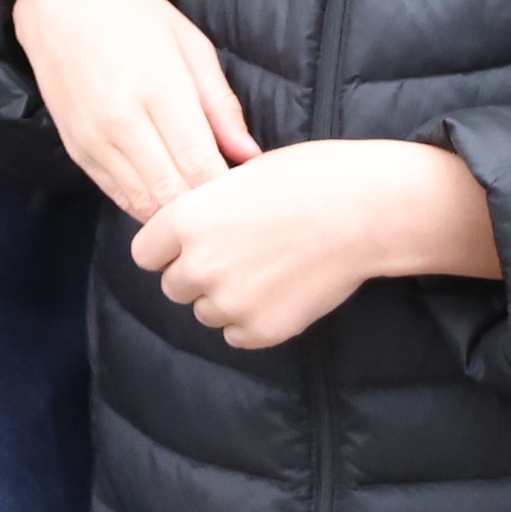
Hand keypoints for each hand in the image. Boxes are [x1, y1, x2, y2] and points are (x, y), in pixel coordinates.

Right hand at [14, 0, 253, 220]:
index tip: (249, 193)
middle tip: (231, 208)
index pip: (199, 163)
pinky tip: (168, 199)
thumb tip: (250, 155)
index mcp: (159, 86)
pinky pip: (118, 196)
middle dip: (205, 210)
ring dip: (176, 214)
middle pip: (172, 192)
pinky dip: (147, 206)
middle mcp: (122, 119)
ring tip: (204, 209)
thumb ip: (220, 104)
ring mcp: (94, 139)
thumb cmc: (133, 14)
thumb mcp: (190, 44)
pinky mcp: (77, 151)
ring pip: (143, 203)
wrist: (58, 1)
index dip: (228, 191)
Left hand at [128, 140, 492, 351]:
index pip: (145, 253)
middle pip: (174, 285)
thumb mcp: (241, 176)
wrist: (365, 211)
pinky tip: (281, 291)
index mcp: (186, 220)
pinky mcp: (260, 331)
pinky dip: (253, 320)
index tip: (192, 243)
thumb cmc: (308, 178)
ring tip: (267, 270)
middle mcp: (198, 266)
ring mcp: (229, 303)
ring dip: (226, 298)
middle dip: (198, 274)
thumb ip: (205, 208)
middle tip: (240, 254)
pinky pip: (237, 335)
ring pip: (206, 312)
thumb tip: (189, 230)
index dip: (168, 248)